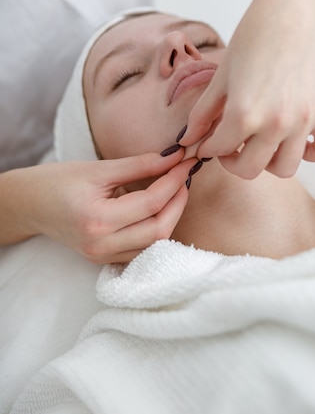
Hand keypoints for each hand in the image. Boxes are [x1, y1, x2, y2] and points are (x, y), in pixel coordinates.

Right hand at [22, 151, 193, 263]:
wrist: (28, 205)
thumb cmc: (58, 182)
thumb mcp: (98, 168)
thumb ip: (140, 164)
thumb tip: (175, 156)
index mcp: (97, 219)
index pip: (151, 203)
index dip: (174, 181)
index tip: (185, 163)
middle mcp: (101, 244)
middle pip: (160, 229)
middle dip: (178, 202)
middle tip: (183, 177)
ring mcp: (104, 257)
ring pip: (155, 243)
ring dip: (172, 217)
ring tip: (174, 190)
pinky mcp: (106, 260)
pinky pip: (143, 250)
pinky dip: (158, 230)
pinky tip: (160, 209)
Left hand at [181, 0, 314, 179]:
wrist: (292, 14)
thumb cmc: (255, 39)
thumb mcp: (221, 77)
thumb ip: (203, 114)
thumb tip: (188, 141)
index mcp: (244, 112)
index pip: (220, 150)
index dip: (210, 148)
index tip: (212, 143)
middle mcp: (276, 122)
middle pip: (251, 169)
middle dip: (235, 162)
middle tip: (233, 147)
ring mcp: (304, 120)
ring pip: (286, 168)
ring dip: (270, 162)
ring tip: (263, 144)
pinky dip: (311, 153)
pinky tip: (297, 140)